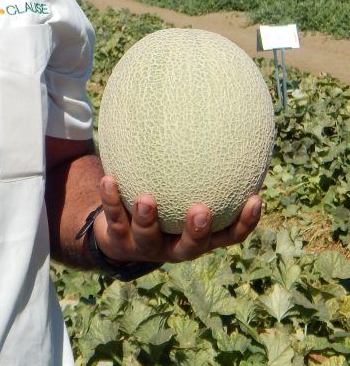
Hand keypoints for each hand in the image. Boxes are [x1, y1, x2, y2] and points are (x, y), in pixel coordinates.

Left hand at [94, 174, 262, 263]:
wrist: (120, 232)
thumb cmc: (163, 202)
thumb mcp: (182, 187)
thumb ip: (199, 165)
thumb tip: (219, 119)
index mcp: (199, 235)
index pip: (229, 234)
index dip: (245, 222)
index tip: (254, 198)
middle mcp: (176, 246)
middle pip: (193, 246)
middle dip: (198, 232)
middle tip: (200, 210)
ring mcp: (147, 246)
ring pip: (149, 238)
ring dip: (148, 219)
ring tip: (146, 199)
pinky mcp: (120, 240)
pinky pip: (115, 218)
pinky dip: (112, 200)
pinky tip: (110, 179)